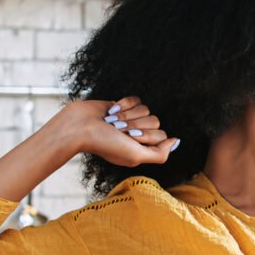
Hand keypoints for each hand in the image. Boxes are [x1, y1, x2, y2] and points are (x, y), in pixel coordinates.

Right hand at [53, 96, 179, 166]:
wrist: (78, 127)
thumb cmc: (104, 144)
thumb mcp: (135, 156)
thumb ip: (160, 154)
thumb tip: (176, 141)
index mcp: (143, 148)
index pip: (161, 135)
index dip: (146, 135)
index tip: (129, 138)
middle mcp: (138, 134)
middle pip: (155, 121)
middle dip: (135, 124)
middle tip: (117, 130)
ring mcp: (131, 119)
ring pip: (146, 109)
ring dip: (127, 115)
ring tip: (112, 122)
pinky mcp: (123, 106)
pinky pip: (136, 99)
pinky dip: (124, 104)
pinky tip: (111, 112)